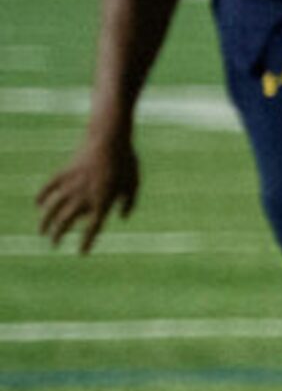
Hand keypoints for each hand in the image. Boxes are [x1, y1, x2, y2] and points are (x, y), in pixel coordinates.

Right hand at [35, 137, 139, 253]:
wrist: (110, 138)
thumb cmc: (126, 161)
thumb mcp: (133, 183)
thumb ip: (129, 202)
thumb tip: (122, 218)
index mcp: (104, 201)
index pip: (93, 228)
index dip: (86, 242)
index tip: (81, 253)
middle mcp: (85, 196)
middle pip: (66, 222)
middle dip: (58, 236)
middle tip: (55, 244)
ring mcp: (72, 185)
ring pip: (52, 209)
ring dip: (45, 223)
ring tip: (42, 232)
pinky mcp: (63, 173)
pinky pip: (48, 188)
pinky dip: (42, 197)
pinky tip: (39, 205)